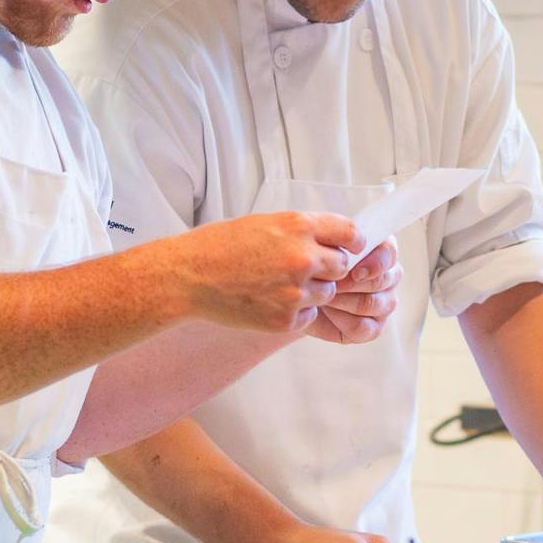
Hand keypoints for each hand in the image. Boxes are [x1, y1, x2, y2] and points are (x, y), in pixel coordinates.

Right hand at [167, 212, 357, 333]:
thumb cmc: (221, 246)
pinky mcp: (286, 320)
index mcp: (298, 227)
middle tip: (302, 269)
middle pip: (343, 266)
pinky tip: (268, 301)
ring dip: (311, 291)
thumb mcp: (265, 223)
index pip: (350, 233)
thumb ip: (301, 231)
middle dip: (329, 268)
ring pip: (326, 294)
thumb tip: (332, 240)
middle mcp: (302, 258)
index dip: (353, 242)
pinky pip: (308, 315)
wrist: (189, 277)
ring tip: (276, 285)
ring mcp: (295, 291)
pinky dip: (295, 311)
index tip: (351, 247)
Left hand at [305, 238, 401, 344]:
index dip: (374, 264)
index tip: (355, 271)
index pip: (389, 254)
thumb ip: (337, 243)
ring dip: (343, 301)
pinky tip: (328, 312)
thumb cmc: (313, 266)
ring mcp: (384, 303)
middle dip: (351, 284)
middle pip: (381, 281)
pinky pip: (364, 327)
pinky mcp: (373, 327)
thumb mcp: (320, 248)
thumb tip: (346, 250)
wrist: (298, 292)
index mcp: (381, 251)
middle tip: (328, 283)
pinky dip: (342, 320)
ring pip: (372, 304)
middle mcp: (388, 276)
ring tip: (323, 295)